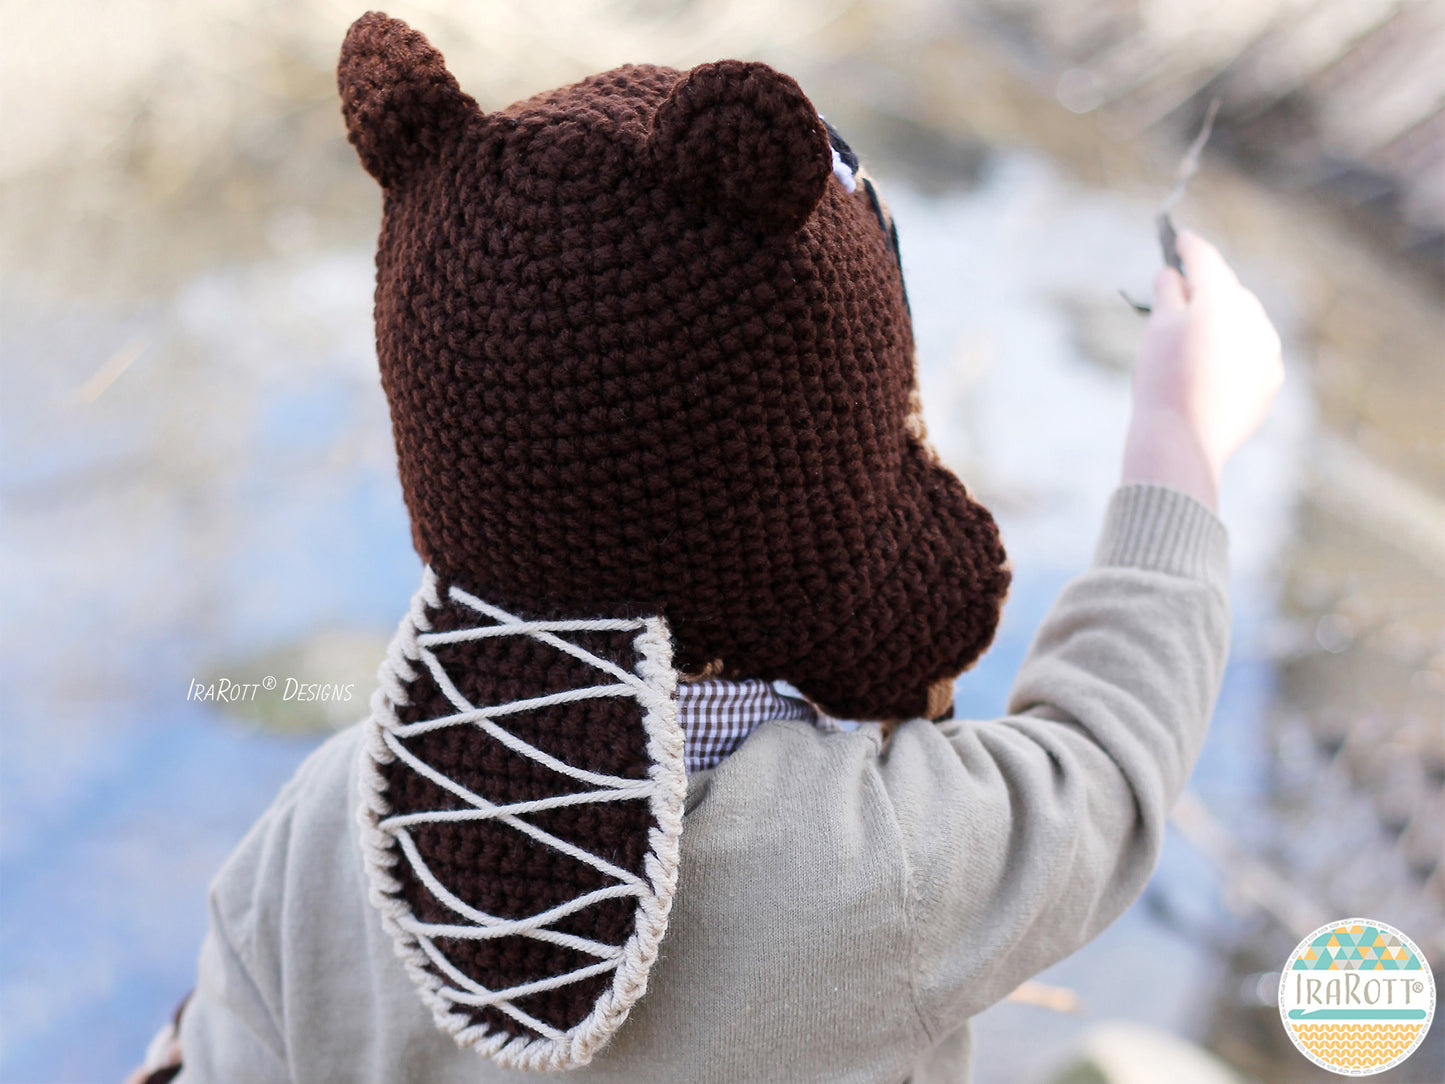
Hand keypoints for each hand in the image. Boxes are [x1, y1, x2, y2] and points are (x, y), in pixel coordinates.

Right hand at [1121, 230, 1283, 510]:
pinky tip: (1210, 369)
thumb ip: (1169, 293)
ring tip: (1193, 340)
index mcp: (1223, 300)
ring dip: (1222, 323)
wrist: (1182, 440)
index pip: (1206, 261)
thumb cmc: (1163, 381)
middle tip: (1180, 294)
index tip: (1181, 240)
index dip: (1190, 248)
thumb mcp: (1157, 330)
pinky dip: (1233, 353)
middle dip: (1207, 291)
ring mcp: (1268, 352)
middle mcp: (1254, 320)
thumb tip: (1174, 276)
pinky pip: (1252, 355)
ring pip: (1244, 324)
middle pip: (1229, 292)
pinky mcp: (1270, 381)